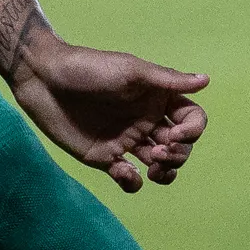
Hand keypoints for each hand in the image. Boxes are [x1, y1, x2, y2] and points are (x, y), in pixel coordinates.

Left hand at [3, 30, 210, 192]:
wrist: (45, 79)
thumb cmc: (89, 68)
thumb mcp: (131, 70)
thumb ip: (167, 80)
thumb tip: (205, 80)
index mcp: (157, 98)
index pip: (192, 119)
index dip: (192, 131)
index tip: (172, 133)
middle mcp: (146, 121)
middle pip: (181, 146)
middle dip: (178, 154)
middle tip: (157, 151)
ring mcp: (127, 140)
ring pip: (160, 165)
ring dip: (164, 172)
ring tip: (151, 169)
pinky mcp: (105, 158)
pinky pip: (128, 178)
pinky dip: (133, 182)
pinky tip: (125, 173)